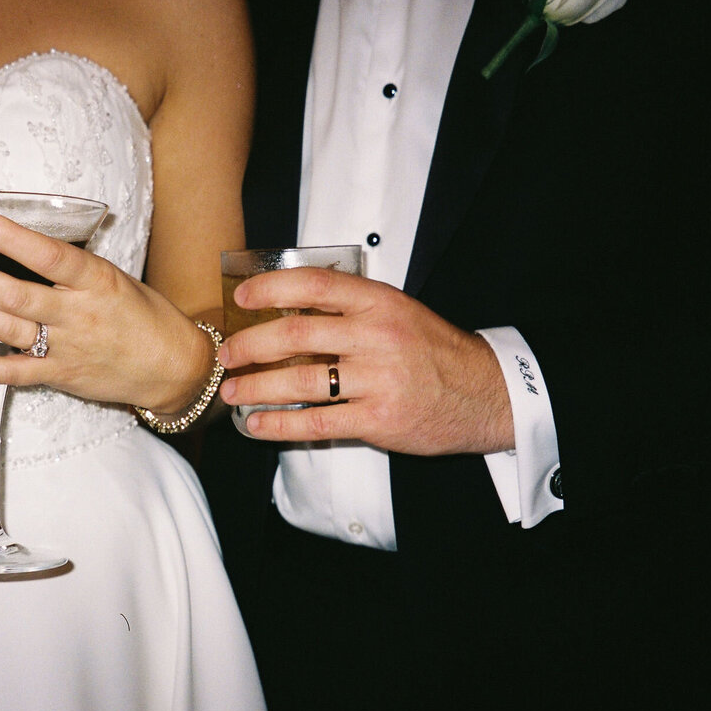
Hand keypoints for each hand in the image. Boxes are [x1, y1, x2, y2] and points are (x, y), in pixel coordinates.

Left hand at [0, 210, 215, 413]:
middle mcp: (80, 315)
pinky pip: (13, 373)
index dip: (10, 237)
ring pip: (8, 328)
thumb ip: (73, 269)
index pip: (49, 256)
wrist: (172, 368)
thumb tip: (24, 245)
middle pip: (16, 294)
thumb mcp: (116, 279)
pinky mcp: (60, 377)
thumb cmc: (144, 316)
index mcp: (98, 282)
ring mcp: (67, 348)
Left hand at [217, 267, 513, 454]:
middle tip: (226, 354)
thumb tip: (286, 306)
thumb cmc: (432, 352)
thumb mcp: (398, 312)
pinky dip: (278, 424)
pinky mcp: (378, 419)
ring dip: (255, 387)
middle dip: (249, 345)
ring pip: (299, 382)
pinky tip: (256, 424)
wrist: (484, 394)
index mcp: (379, 303)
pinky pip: (315, 422)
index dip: (271, 288)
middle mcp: (376, 336)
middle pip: (295, 335)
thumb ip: (350, 307)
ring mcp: (377, 379)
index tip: (241, 298)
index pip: (314, 285)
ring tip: (231, 391)